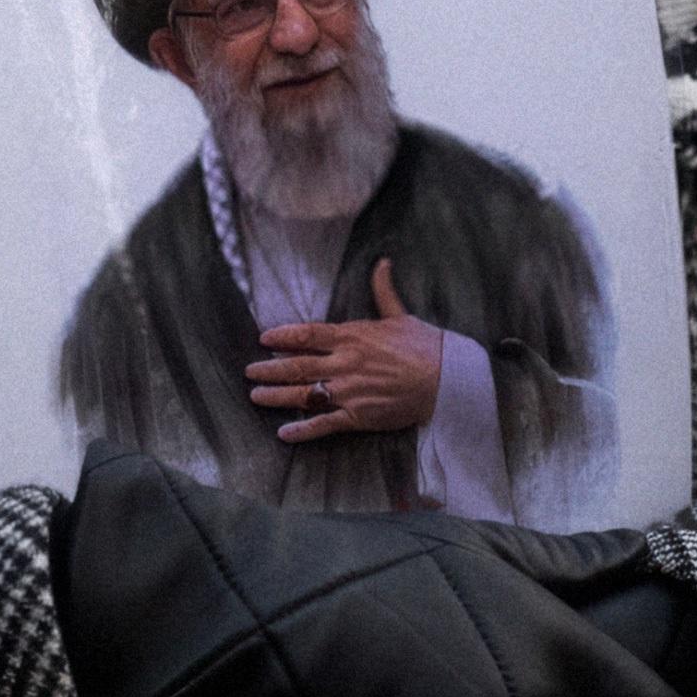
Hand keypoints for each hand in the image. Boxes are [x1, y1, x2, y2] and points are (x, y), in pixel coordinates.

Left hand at [246, 256, 443, 438]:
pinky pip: (324, 424)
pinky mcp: (359, 416)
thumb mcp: (400, 315)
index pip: (308, 335)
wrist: (446, 380)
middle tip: (249, 371)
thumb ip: (384, 291)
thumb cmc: (425, 345)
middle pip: (297, 366)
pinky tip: (284, 433)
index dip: (283, 336)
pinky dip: (303, 429)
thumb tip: (383, 263)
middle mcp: (344, 363)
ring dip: (278, 396)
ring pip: (304, 394)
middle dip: (270, 368)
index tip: (264, 338)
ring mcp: (349, 392)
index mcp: (352, 336)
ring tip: (256, 396)